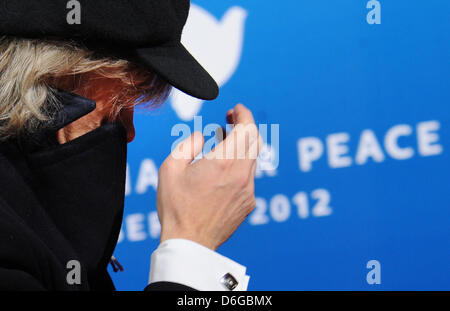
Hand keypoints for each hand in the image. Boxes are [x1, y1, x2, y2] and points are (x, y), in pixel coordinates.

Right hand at [156, 104, 261, 249]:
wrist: (190, 242)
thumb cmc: (177, 206)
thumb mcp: (170, 167)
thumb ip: (188, 143)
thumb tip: (202, 136)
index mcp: (224, 162)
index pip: (247, 128)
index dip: (243, 114)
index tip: (236, 109)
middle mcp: (241, 174)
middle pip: (255, 140)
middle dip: (245, 125)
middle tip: (229, 122)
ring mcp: (248, 190)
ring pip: (253, 158)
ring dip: (241, 146)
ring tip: (221, 145)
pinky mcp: (249, 202)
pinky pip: (249, 176)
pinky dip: (240, 164)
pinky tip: (224, 170)